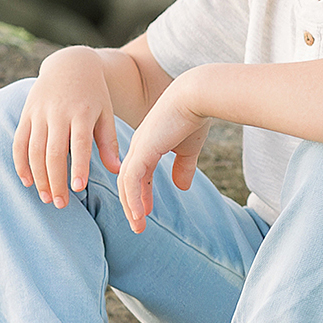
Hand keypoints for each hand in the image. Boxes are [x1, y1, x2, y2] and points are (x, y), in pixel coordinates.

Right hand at [13, 47, 121, 207]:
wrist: (70, 64)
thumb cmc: (94, 94)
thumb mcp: (106, 113)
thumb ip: (109, 142)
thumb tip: (117, 170)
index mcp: (82, 112)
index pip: (79, 143)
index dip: (78, 166)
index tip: (79, 189)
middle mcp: (58, 113)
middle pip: (53, 152)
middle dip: (56, 180)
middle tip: (61, 204)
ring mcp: (39, 113)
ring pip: (34, 150)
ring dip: (38, 177)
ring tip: (47, 198)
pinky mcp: (26, 114)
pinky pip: (19, 142)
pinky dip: (20, 163)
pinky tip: (27, 181)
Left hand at [114, 82, 210, 232]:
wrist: (197, 96)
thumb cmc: (195, 116)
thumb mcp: (189, 148)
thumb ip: (184, 167)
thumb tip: (182, 187)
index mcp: (148, 143)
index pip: (137, 173)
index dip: (141, 193)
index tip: (146, 211)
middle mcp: (139, 146)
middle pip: (127, 180)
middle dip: (132, 204)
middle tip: (138, 225)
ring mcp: (138, 148)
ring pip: (126, 183)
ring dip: (131, 206)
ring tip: (138, 225)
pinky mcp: (143, 150)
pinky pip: (132, 180)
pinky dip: (134, 199)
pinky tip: (141, 214)